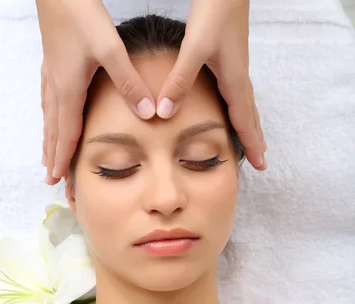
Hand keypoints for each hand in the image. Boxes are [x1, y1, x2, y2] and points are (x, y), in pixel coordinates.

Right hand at [36, 0, 156, 184]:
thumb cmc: (81, 15)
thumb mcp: (110, 49)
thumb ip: (129, 82)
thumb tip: (150, 113)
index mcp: (69, 90)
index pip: (66, 135)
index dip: (63, 159)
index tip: (59, 181)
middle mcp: (56, 88)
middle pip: (54, 131)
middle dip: (53, 157)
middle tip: (50, 181)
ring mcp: (52, 75)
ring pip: (49, 117)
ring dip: (49, 140)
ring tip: (46, 158)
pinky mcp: (52, 63)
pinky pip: (48, 100)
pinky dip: (49, 117)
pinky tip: (49, 117)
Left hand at [156, 0, 266, 170]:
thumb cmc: (215, 14)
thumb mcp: (194, 49)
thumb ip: (179, 82)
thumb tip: (164, 114)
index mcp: (234, 81)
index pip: (245, 121)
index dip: (252, 144)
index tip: (260, 165)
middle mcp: (239, 77)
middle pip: (251, 116)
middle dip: (256, 139)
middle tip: (261, 161)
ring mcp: (237, 68)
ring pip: (247, 105)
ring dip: (251, 125)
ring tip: (254, 139)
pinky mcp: (231, 59)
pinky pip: (240, 93)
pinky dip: (243, 109)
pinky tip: (237, 107)